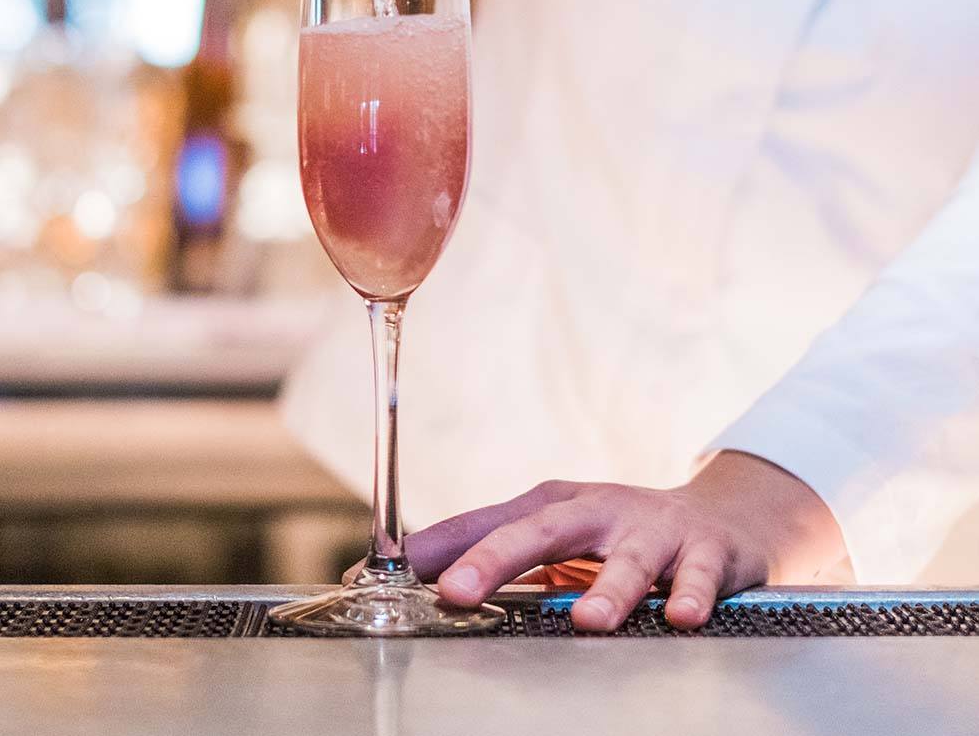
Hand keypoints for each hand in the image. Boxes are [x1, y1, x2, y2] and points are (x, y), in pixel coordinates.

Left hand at [402, 451, 849, 630]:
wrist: (722, 518)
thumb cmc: (622, 530)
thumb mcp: (557, 527)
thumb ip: (492, 544)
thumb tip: (418, 564)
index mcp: (556, 506)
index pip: (491, 523)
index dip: (445, 546)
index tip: (402, 571)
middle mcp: (600, 511)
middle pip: (542, 529)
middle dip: (496, 557)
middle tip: (458, 590)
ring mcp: (654, 530)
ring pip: (628, 559)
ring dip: (610, 587)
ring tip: (588, 619)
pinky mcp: (707, 551)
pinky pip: (699, 575)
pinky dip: (691, 594)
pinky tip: (683, 615)